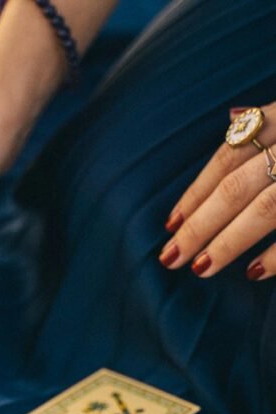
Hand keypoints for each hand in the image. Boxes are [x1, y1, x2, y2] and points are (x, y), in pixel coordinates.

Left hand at [160, 102, 275, 280]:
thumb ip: (267, 119)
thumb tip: (234, 118)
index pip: (229, 156)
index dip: (196, 192)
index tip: (170, 225)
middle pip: (237, 187)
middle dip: (199, 225)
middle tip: (170, 258)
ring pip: (265, 208)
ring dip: (229, 241)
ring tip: (200, 268)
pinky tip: (252, 273)